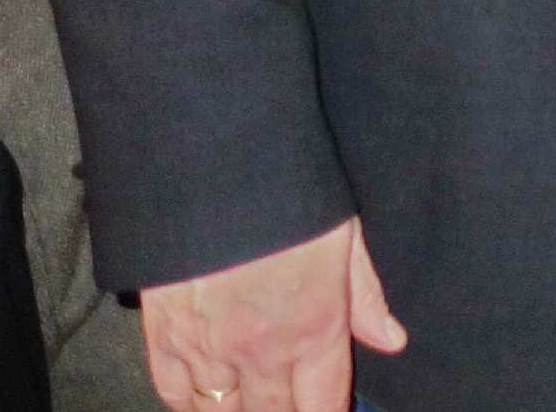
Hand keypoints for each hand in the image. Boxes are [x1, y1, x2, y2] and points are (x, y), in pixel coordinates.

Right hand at [142, 217, 405, 411]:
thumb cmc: (286, 194)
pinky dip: (191, 403)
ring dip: (242, 411)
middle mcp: (261, 351)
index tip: (329, 409)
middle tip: (291, 401)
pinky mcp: (163, 338)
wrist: (213, 168)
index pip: (323, 405)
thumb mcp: (344, 237)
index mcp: (313, 327)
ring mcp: (208, 350)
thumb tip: (391, 340)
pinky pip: (174, 394)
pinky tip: (208, 397)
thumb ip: (365, 298)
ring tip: (255, 402)